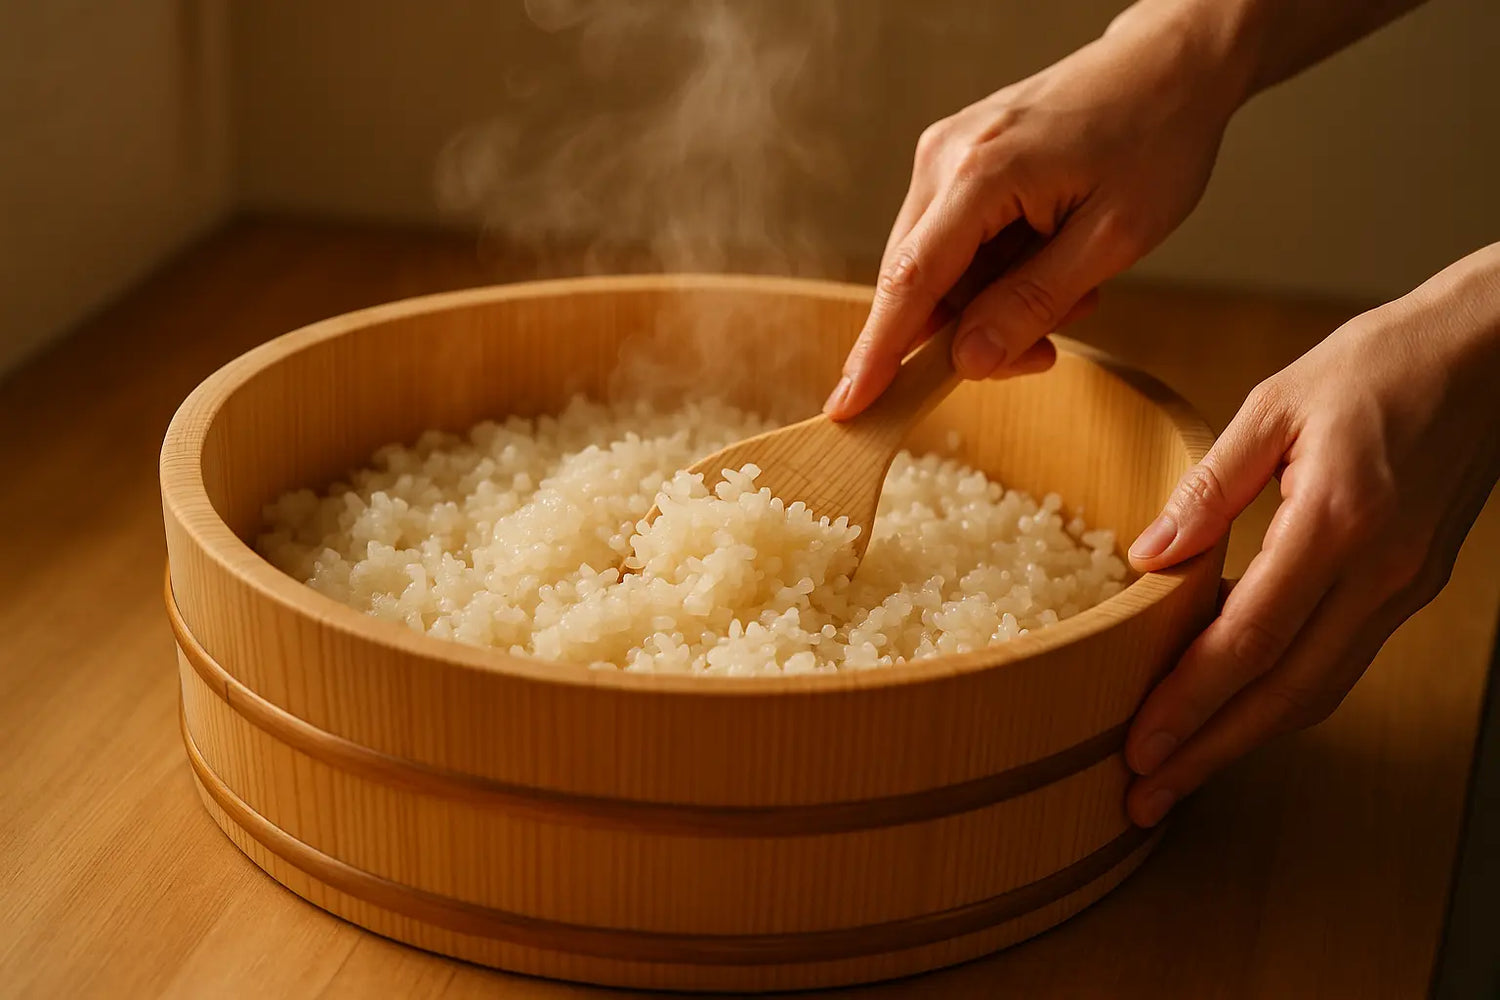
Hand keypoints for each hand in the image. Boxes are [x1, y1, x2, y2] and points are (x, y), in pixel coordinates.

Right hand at [825, 7, 1246, 417]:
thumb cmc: (1155, 138)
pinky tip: (1045, 258)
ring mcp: (944, 155)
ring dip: (989, 302)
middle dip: (969, 333)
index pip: (911, 281)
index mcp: (981, 173)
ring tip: (1067, 286)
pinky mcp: (954, 159)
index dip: (877, 352)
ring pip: (936, 269)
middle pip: (919, 283)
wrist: (1169, 65)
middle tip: (1043, 349)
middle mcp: (944, 158)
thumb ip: (1034, 302)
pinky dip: (991, 271)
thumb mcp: (1112, 239)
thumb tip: (968, 360)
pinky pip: (952, 242)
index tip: (848, 406)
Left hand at [1124, 243, 1499, 825]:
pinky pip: (1339, 661)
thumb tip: (1149, 557)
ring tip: (1181, 772)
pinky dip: (1283, 700)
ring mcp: (1402, 585)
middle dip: (1209, 752)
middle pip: (1285, 692)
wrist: (1495, 353)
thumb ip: (1210, 486)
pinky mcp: (1410, 584)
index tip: (1137, 747)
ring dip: (1245, 739)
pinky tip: (1238, 713)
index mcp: (1337, 520)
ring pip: (1318, 689)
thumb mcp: (1276, 403)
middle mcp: (1378, 571)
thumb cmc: (1381, 362)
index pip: (1249, 639)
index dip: (1189, 703)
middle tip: (1144, 797)